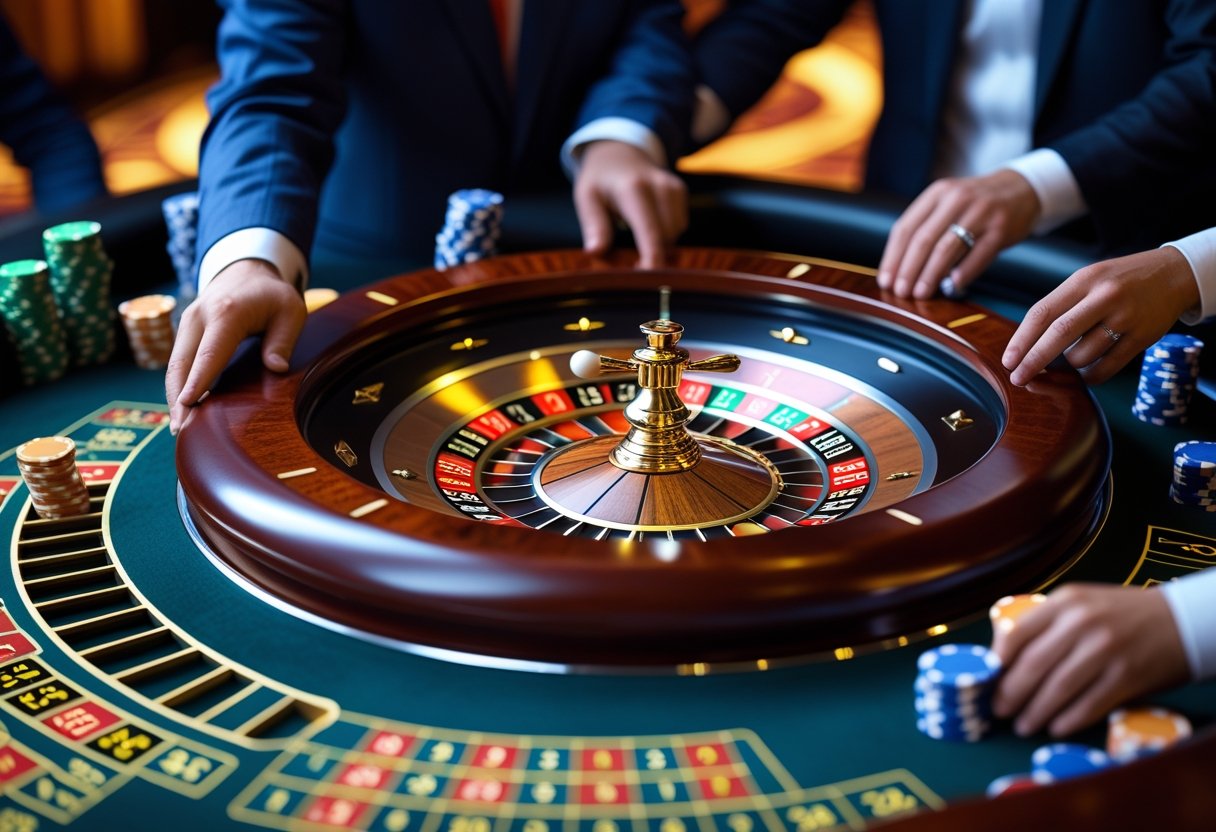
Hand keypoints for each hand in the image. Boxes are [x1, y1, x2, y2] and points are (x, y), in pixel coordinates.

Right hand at [166, 259, 305, 433]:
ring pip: (174, 365)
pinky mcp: (185, 333)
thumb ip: (283, 340)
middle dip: (178, 397)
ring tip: (179, 428)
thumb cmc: (272, 295)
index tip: (189, 403)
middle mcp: (199, 317)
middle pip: (182, 362)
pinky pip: (178, 363)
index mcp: (227, 312)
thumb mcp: (290, 310)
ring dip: (173, 396)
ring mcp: (188, 324)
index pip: (210, 352)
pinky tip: (182, 410)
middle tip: (181, 429)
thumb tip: (276, 369)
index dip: (199, 379)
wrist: (246, 271)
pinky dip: (177, 386)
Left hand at [573, 140, 686, 268]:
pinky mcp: (680, 191)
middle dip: (651, 256)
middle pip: (665, 238)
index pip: (650, 232)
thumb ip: (594, 225)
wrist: (619, 152)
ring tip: (635, 235)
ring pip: (674, 235)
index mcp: (633, 189)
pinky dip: (665, 233)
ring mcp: (673, 188)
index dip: (653, 260)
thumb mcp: (587, 198)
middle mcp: (659, 187)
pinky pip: (679, 226)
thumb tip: (594, 252)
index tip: (649, 280)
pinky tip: (647, 224)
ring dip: (658, 244)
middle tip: (631, 263)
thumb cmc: (599, 179)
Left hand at [877, 169, 1039, 298]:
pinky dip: (963, 274)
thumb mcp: (947, 203)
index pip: (906, 228)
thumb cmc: (975, 205)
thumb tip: (898, 269)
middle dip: (908, 270)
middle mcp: (957, 199)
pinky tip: (951, 287)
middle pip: (923, 239)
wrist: (1021, 189)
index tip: (885, 281)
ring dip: (930, 275)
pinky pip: (977, 255)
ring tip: (920, 294)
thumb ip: (924, 227)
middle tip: (900, 292)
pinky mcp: (1000, 228)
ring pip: (947, 248)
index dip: (893, 257)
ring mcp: (981, 212)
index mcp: (937, 194)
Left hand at [992, 584, 1188, 736]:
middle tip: (998, 711)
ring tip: (1023, 726)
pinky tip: (1055, 728)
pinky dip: (1068, 720)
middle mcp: (1082, 623)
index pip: (1018, 632)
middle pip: (1034, 664)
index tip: (986, 680)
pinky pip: (1089, 704)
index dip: (997, 661)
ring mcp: (1106, 649)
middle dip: (1010, 692)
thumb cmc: (1121, 615)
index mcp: (1065, 602)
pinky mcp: (1126, 676)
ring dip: (1036, 712)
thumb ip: (1047, 624)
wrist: (1180, 622)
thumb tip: (1004, 657)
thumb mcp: (1081, 605)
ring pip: (1059, 688)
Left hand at [1003, 247, 1199, 385]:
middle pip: (1059, 334)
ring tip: (1073, 355)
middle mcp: (1105, 297)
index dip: (1021, 339)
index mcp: (1084, 281)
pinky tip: (1086, 370)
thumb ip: (1061, 306)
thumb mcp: (1088, 279)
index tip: (1008, 360)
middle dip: (1034, 361)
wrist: (1174, 274)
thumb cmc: (1119, 281)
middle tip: (1018, 378)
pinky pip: (1106, 368)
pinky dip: (1089, 376)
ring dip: (1069, 365)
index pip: (1043, 312)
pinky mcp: (1143, 338)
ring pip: (1082, 355)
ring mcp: (1126, 318)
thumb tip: (1027, 345)